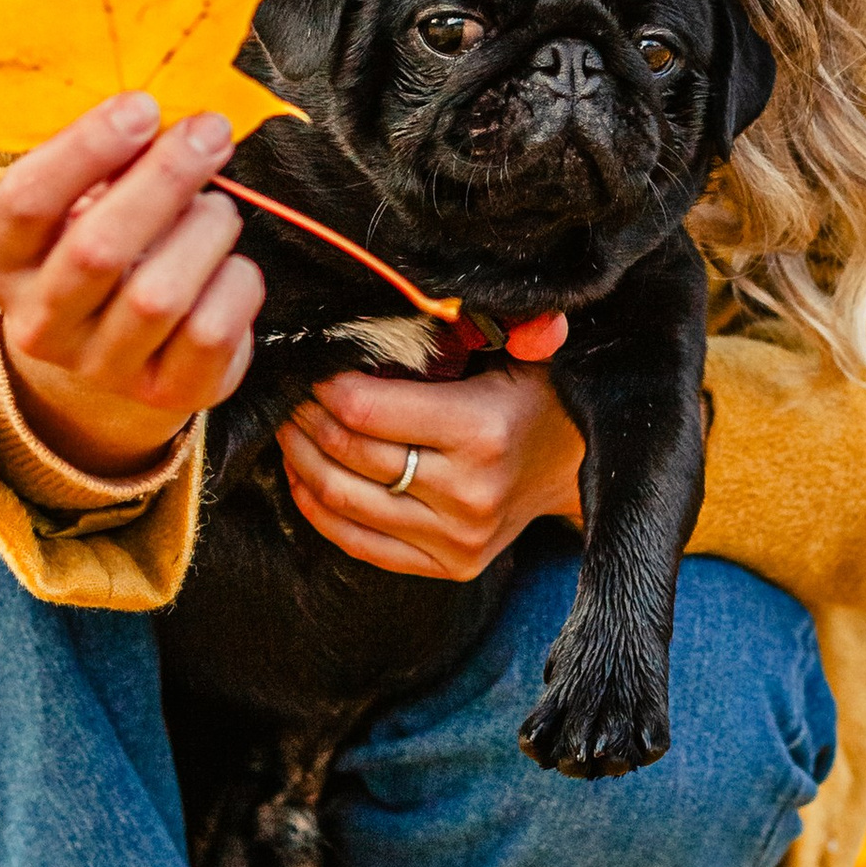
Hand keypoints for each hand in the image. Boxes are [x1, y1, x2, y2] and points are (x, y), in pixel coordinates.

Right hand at [0, 96, 264, 480]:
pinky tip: (229, 264)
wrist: (113, 352)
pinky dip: (236, 281)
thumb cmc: (99, 246)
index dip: (84, 149)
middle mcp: (38, 325)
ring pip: (158, 295)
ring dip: (203, 231)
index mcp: (0, 263)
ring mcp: (100, 368)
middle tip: (209, 132)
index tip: (142, 106)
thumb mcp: (78, 204)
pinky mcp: (166, 394)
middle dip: (162, 180)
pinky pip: (211, 332)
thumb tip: (164, 119)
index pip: (24, 203)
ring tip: (216, 208)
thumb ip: (106, 164)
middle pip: (96, 250)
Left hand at [279, 337, 581, 580]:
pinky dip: (318, 508)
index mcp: (482, 429)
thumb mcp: (522, 352)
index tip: (311, 364)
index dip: (324, 386)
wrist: (577, 469)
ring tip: (291, 427)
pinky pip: (359, 543)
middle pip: (348, 453)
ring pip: (343, 500)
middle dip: (305, 418)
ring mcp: (457, 538)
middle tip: (288, 392)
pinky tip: (304, 475)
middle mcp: (469, 492)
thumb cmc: (535, 397)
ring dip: (301, 460)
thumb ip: (503, 324)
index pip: (366, 410)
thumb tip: (471, 299)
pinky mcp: (449, 566)